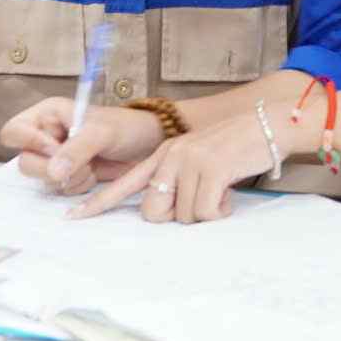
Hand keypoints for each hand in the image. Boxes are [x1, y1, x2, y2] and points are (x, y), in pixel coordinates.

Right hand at [0, 98, 165, 194]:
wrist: (147, 147)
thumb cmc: (125, 127)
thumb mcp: (101, 133)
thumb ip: (76, 149)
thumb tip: (53, 171)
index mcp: (46, 115)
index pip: (13, 131)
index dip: (29, 143)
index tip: (55, 148)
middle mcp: (45, 136)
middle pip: (25, 161)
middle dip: (52, 168)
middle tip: (79, 162)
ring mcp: (54, 158)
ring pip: (42, 179)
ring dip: (69, 178)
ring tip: (91, 166)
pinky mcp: (66, 175)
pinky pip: (59, 189)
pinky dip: (77, 186)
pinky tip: (94, 175)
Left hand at [72, 110, 276, 223]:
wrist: (267, 123)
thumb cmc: (234, 147)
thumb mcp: (197, 158)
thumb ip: (177, 179)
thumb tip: (165, 212)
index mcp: (163, 155)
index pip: (124, 183)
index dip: (98, 203)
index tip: (73, 217)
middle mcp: (170, 156)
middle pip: (153, 211)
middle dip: (175, 217)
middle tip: (200, 201)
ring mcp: (190, 161)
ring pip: (184, 216)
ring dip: (206, 211)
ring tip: (220, 190)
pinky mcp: (211, 169)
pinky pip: (207, 212)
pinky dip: (220, 211)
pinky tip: (229, 192)